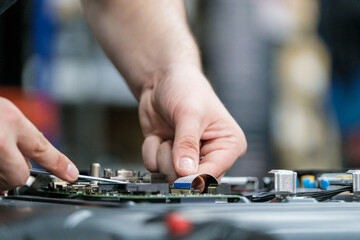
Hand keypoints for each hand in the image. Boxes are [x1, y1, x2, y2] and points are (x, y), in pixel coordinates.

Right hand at [0, 97, 78, 190]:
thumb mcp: (6, 111)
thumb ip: (20, 133)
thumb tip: (36, 157)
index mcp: (9, 120)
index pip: (41, 148)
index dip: (60, 165)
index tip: (70, 174)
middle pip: (19, 176)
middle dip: (18, 173)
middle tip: (11, 162)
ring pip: (1, 183)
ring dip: (0, 176)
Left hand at [140, 65, 246, 182]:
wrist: (162, 80)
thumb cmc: (186, 88)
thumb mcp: (189, 113)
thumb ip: (187, 143)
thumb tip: (185, 172)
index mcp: (228, 145)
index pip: (214, 173)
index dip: (194, 176)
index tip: (179, 170)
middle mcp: (210, 155)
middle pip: (191, 181)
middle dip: (175, 162)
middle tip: (173, 141)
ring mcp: (187, 158)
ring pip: (169, 176)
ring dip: (162, 154)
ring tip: (168, 134)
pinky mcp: (169, 157)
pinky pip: (154, 166)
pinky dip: (151, 150)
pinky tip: (159, 135)